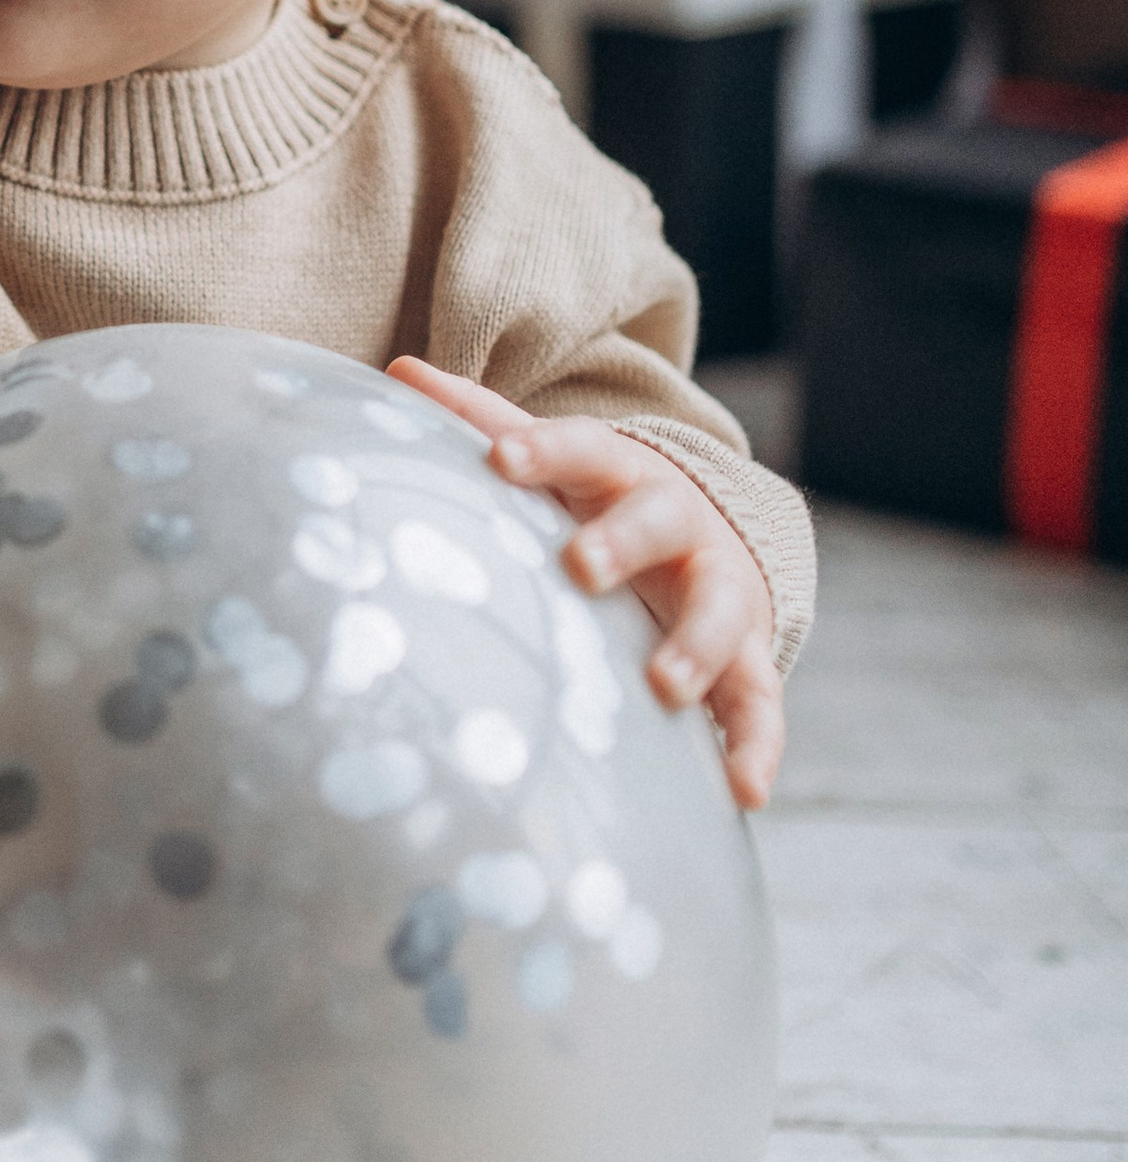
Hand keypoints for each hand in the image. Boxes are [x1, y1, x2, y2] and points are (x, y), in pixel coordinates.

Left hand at [389, 359, 784, 808]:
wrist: (710, 538)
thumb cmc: (602, 500)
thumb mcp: (556, 460)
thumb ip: (482, 420)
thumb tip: (399, 370)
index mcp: (621, 471)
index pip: (585, 448)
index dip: (543, 450)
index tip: (498, 460)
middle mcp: (679, 524)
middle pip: (659, 519)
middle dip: (622, 541)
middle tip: (579, 567)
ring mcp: (720, 590)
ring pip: (721, 609)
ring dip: (697, 645)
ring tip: (664, 686)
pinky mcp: (748, 657)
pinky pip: (761, 702)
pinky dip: (756, 745)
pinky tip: (744, 790)